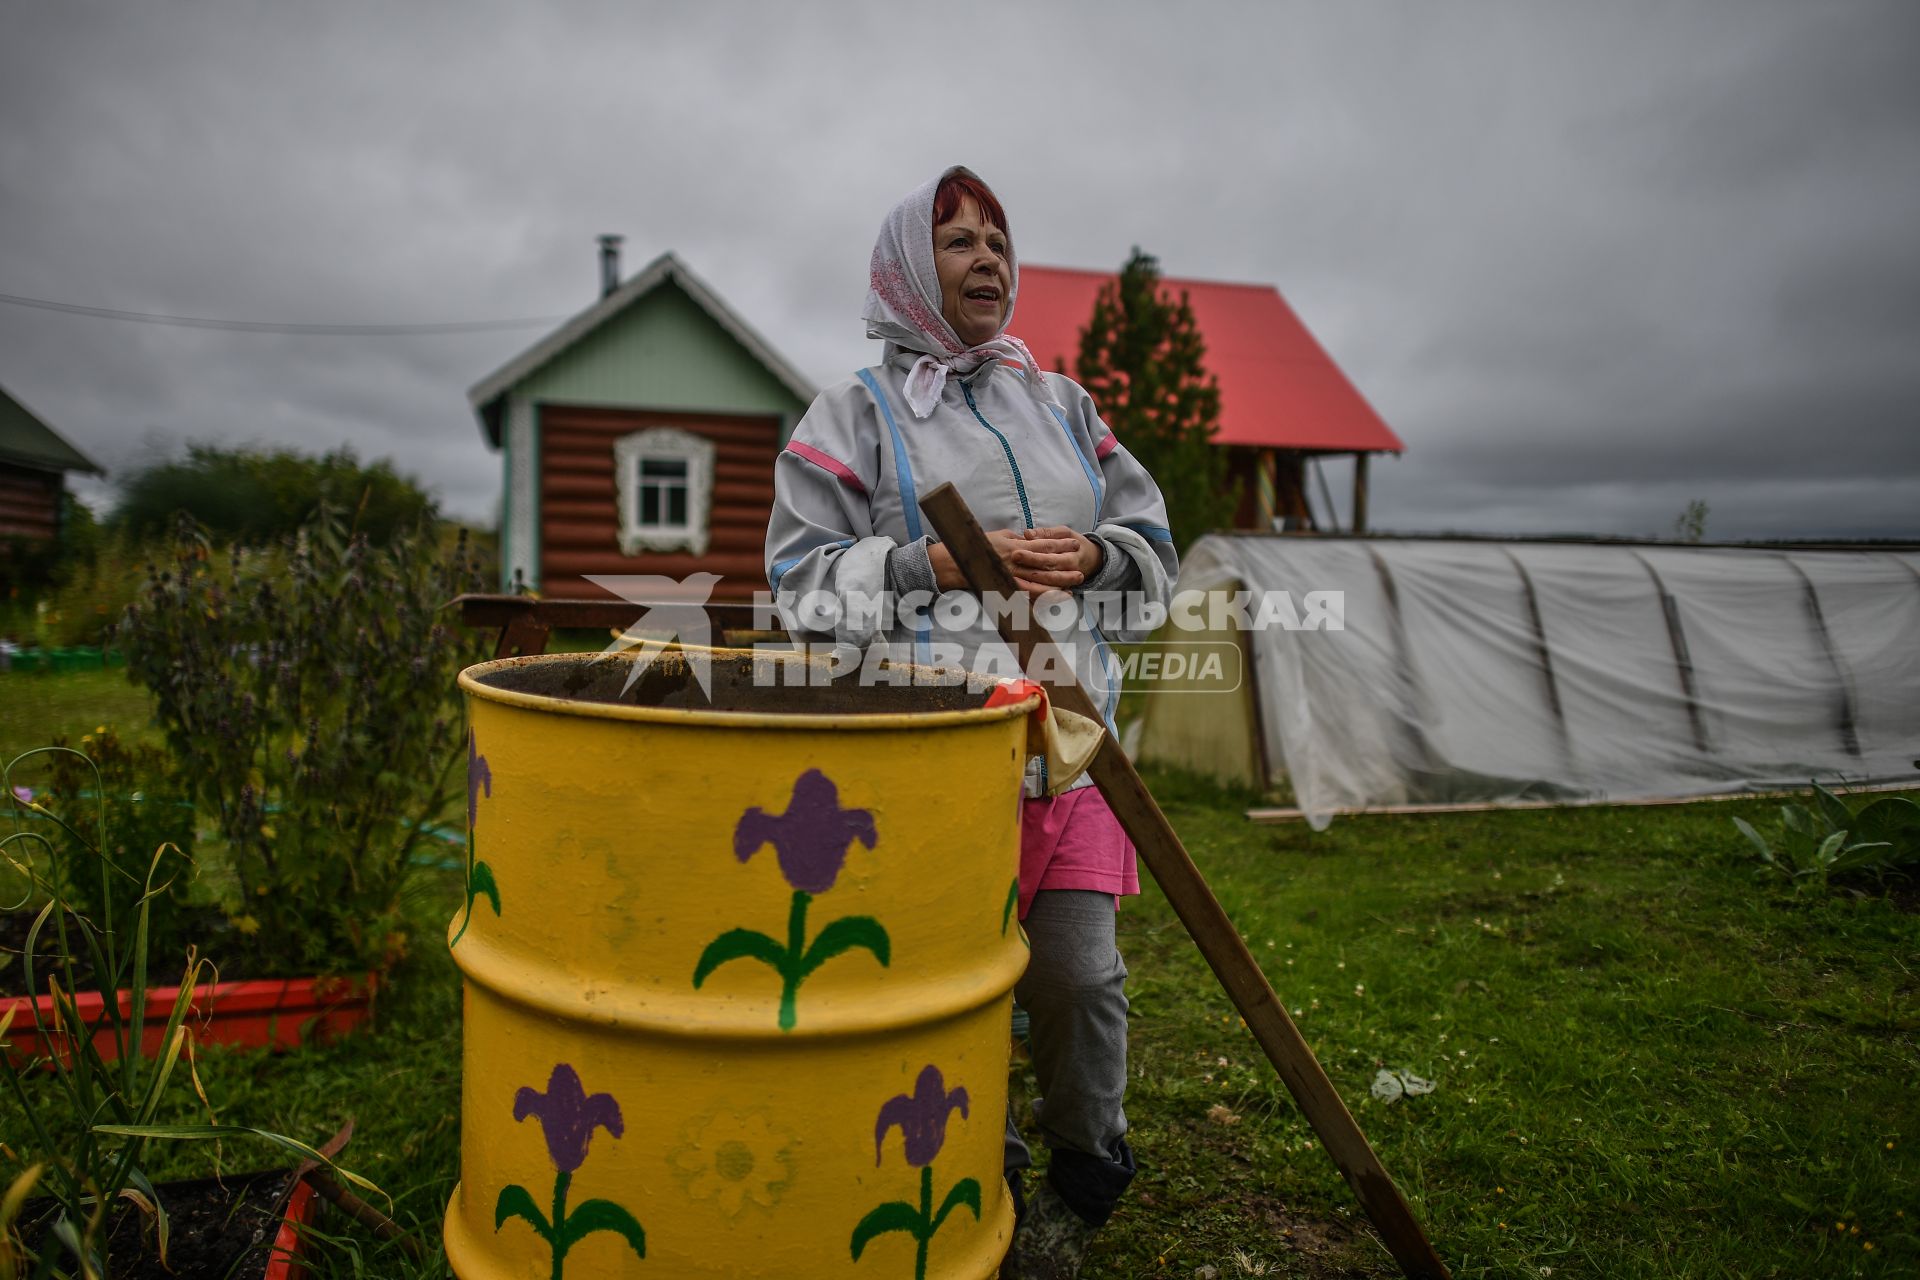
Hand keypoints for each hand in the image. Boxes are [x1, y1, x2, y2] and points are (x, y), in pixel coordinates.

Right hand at [928, 527, 1099, 597]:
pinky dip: (1041, 598)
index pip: (1043, 545)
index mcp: (1016, 547)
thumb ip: (1017, 539)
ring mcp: (1011, 577)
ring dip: (1057, 586)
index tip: (1074, 544)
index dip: (1060, 545)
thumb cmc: (979, 546)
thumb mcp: (1000, 536)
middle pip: (1046, 566)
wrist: (958, 562)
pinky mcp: (1005, 588)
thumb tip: (1031, 538)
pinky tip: (1053, 598)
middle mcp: (1016, 563)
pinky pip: (1026, 596)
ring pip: (1039, 583)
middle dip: (1065, 568)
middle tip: (1081, 570)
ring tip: (1073, 587)